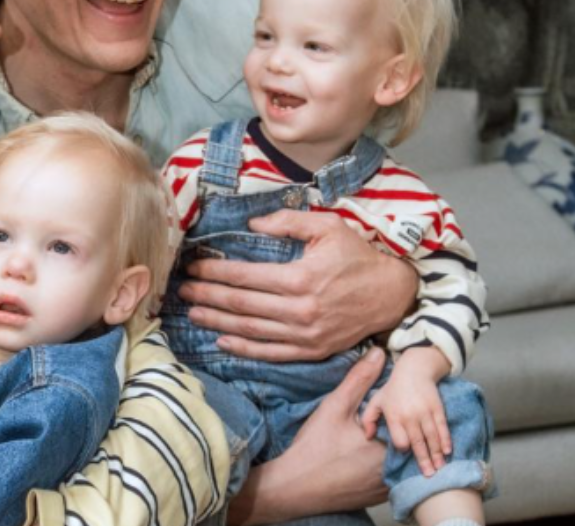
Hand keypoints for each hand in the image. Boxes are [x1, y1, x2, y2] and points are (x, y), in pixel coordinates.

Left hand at [178, 209, 416, 360]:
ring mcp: (305, 335)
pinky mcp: (312, 351)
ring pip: (250, 331)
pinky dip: (244, 349)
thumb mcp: (328, 227)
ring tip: (193, 312)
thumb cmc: (358, 256)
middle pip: (241, 304)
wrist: (392, 295)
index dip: (214, 272)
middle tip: (182, 290)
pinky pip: (271, 353)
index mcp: (300, 278)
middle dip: (207, 296)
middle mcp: (300, 310)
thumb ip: (289, 222)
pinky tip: (223, 340)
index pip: (244, 276)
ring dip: (217, 321)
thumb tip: (252, 224)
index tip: (194, 266)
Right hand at [228, 347, 388, 524]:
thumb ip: (359, 380)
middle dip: (396, 429)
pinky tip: (362, 459)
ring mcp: (387, 487)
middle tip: (370, 424)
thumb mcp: (335, 407)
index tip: (386, 403)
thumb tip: (379, 354)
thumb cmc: (315, 446)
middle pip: (404, 442)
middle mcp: (394, 470)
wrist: (296, 487)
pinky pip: (389, 477)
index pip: (408, 421)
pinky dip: (381, 466)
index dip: (398, 409)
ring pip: (398, 461)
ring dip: (390, 449)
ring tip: (368, 440)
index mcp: (389, 445)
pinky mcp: (377, 497)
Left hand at [361, 347, 451, 476]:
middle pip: (418, 442)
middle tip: (430, 475)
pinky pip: (442, 427)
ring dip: (437, 454)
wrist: (414, 369)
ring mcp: (425, 412)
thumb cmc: (393, 388)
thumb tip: (367, 436)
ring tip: (440, 468)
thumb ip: (368, 418)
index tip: (406, 452)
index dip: (403, 448)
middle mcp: (410, 416)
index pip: (400, 439)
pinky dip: (446, 440)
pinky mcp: (437, 408)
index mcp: (394, 415)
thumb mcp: (376, 400)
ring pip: (432, 437)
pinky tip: (449, 451)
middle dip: (424, 460)